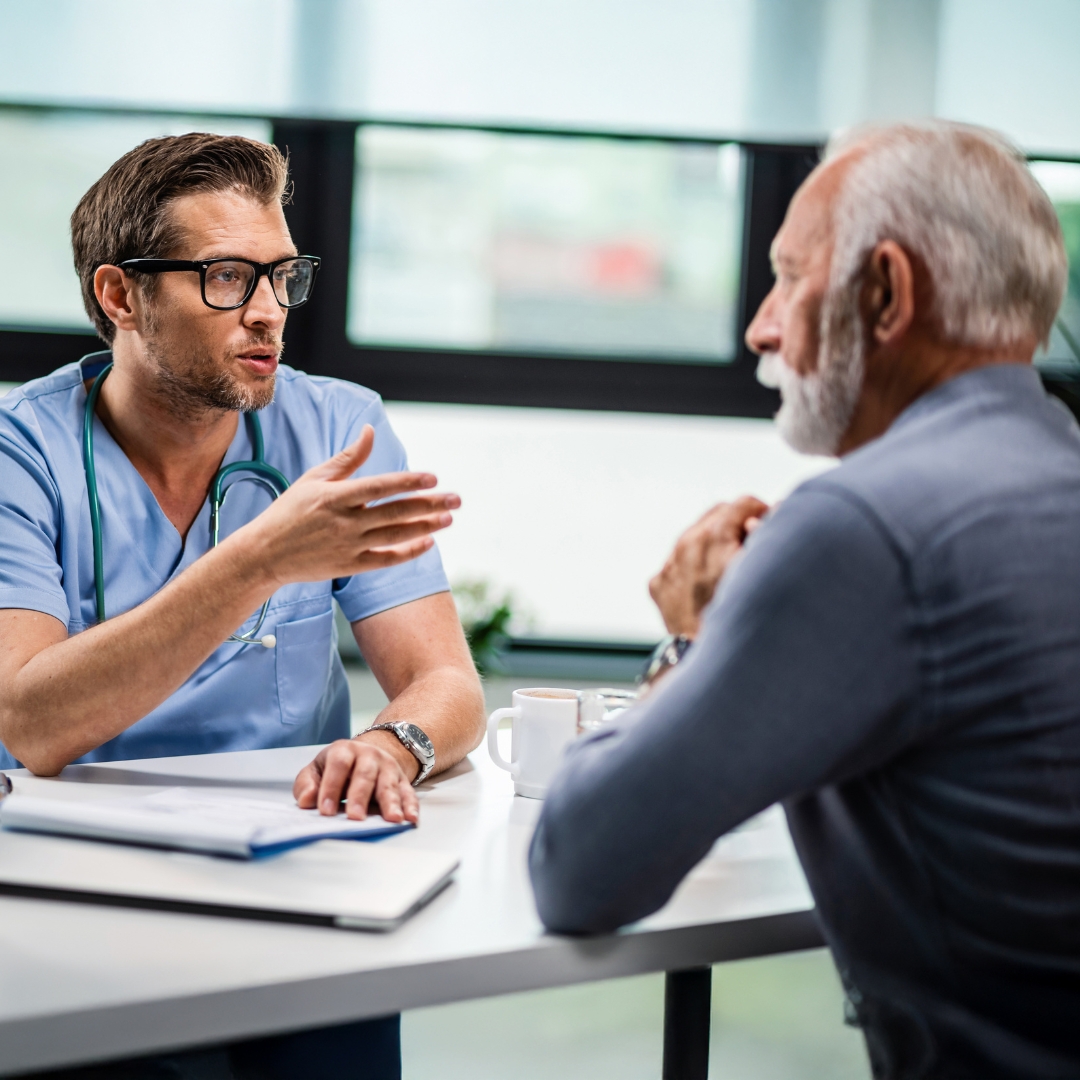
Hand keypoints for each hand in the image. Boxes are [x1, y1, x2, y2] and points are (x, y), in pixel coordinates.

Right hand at [235, 425, 458, 589]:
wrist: (265, 553)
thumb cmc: (291, 510)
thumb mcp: (315, 478)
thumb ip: (348, 457)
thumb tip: (370, 431)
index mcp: (335, 496)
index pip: (380, 486)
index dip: (408, 481)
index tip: (433, 478)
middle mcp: (344, 521)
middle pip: (395, 511)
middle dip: (430, 505)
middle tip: (456, 499)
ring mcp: (348, 546)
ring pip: (395, 535)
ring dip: (425, 527)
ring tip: (448, 518)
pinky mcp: (349, 566)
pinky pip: (386, 559)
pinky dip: (408, 552)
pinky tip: (428, 543)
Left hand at [293, 738, 418, 823]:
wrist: (367, 755)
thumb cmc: (337, 768)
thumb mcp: (316, 770)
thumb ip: (306, 784)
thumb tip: (307, 800)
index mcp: (344, 750)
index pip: (338, 765)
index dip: (331, 787)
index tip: (326, 811)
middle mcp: (369, 755)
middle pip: (365, 774)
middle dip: (360, 797)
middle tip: (355, 817)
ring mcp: (388, 768)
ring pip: (389, 784)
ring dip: (390, 802)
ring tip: (392, 819)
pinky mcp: (402, 781)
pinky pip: (408, 793)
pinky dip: (410, 806)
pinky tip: (410, 818)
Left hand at [649, 496, 768, 637]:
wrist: (705, 660)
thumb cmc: (744, 619)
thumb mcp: (765, 573)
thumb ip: (769, 537)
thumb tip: (774, 512)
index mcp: (713, 537)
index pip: (743, 504)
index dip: (762, 512)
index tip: (770, 527)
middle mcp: (685, 545)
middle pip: (716, 514)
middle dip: (737, 523)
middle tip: (753, 544)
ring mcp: (669, 566)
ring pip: (695, 536)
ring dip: (714, 542)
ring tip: (731, 566)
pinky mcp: (658, 585)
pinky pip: (678, 563)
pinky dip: (693, 565)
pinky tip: (708, 584)